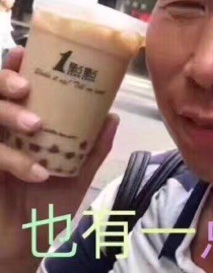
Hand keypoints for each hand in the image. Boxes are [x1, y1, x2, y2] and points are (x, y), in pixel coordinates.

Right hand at [0, 47, 118, 265]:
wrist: (26, 247)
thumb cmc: (49, 206)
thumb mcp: (77, 175)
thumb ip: (93, 147)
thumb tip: (114, 116)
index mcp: (23, 127)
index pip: (13, 90)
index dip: (13, 69)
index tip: (25, 53)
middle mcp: (1, 132)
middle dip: (4, 82)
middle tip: (27, 87)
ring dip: (8, 115)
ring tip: (35, 126)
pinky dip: (12, 160)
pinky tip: (38, 173)